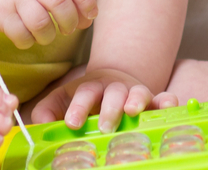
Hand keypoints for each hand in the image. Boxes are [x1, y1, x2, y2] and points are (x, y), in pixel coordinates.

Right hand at [0, 0, 96, 49]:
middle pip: (59, 1)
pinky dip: (28, 41)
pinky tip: (26, 37)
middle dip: (69, 21)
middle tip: (68, 29)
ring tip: (45, 35)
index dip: (86, 0)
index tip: (89, 16)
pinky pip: (22, 35)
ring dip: (49, 35)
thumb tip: (87, 17)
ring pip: (41, 22)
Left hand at [31, 67, 161, 131]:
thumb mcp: (64, 99)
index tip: (72, 123)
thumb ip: (48, 110)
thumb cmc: (86, 97)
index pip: (83, 94)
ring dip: (136, 101)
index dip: (78, 107)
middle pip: (112, 94)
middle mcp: (113, 88)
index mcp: (90, 88)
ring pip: (137, 93)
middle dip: (108, 109)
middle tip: (104, 126)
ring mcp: (134, 92)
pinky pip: (163, 98)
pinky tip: (170, 105)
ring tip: (133, 112)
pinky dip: (167, 101)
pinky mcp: (152, 99)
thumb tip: (37, 125)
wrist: (114, 80)